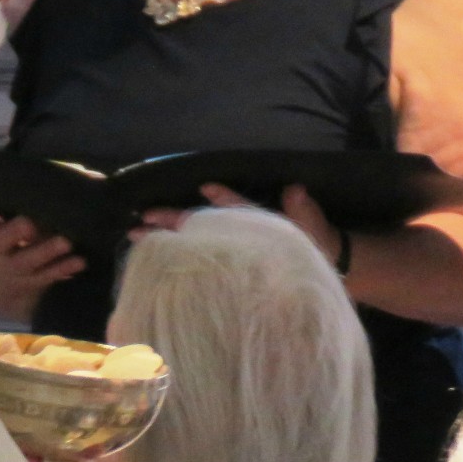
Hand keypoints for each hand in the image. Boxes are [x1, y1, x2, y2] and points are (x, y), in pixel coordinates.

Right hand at [0, 185, 84, 322]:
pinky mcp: (34, 284)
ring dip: (48, 252)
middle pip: (2, 242)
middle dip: (15, 232)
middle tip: (29, 222)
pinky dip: (65, 269)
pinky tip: (80, 261)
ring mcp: (15, 271)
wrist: (2, 292)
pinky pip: (50, 276)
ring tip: (66, 242)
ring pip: (30, 263)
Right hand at [130, 184, 343, 267]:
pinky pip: (202, 263)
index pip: (232, 207)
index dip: (219, 198)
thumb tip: (296, 190)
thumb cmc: (317, 246)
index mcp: (253, 221)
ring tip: (137, 236)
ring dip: (167, 238)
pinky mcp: (229, 269)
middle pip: (200, 223)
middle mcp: (237, 234)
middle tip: (141, 220)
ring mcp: (231, 251)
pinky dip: (181, 261)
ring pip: (194, 240)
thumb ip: (304, 210)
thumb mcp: (311, 228)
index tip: (201, 190)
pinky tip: (158, 268)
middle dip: (171, 220)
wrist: (325, 271)